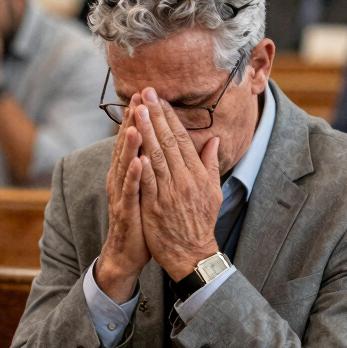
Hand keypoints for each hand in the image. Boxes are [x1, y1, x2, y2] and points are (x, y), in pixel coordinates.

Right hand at [94, 100, 148, 303]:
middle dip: (132, 122)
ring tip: (135, 124)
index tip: (146, 95)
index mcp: (128, 173)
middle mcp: (121, 180)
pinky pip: (131, 192)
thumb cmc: (140, 219)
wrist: (127, 253)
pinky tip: (139, 162)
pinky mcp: (126, 211)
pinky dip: (134, 176)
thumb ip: (152, 166)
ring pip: (125, 166)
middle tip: (137, 97)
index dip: (138, 118)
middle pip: (126, 147)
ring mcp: (122, 195)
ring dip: (130, 145)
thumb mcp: (147, 189)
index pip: (134, 141)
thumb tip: (158, 144)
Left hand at [133, 88, 221, 281]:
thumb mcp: (213, 192)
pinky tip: (134, 146)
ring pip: (156, 156)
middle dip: (156, 116)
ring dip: (146, 131)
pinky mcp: (155, 207)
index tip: (160, 99)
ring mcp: (169, 193)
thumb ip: (210, 164)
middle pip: (168, 142)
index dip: (170, 117)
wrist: (193, 253)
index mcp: (198, 174)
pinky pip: (147, 181)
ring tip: (137, 110)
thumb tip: (212, 140)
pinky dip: (141, 164)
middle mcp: (185, 180)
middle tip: (145, 94)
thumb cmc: (201, 222)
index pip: (182, 139)